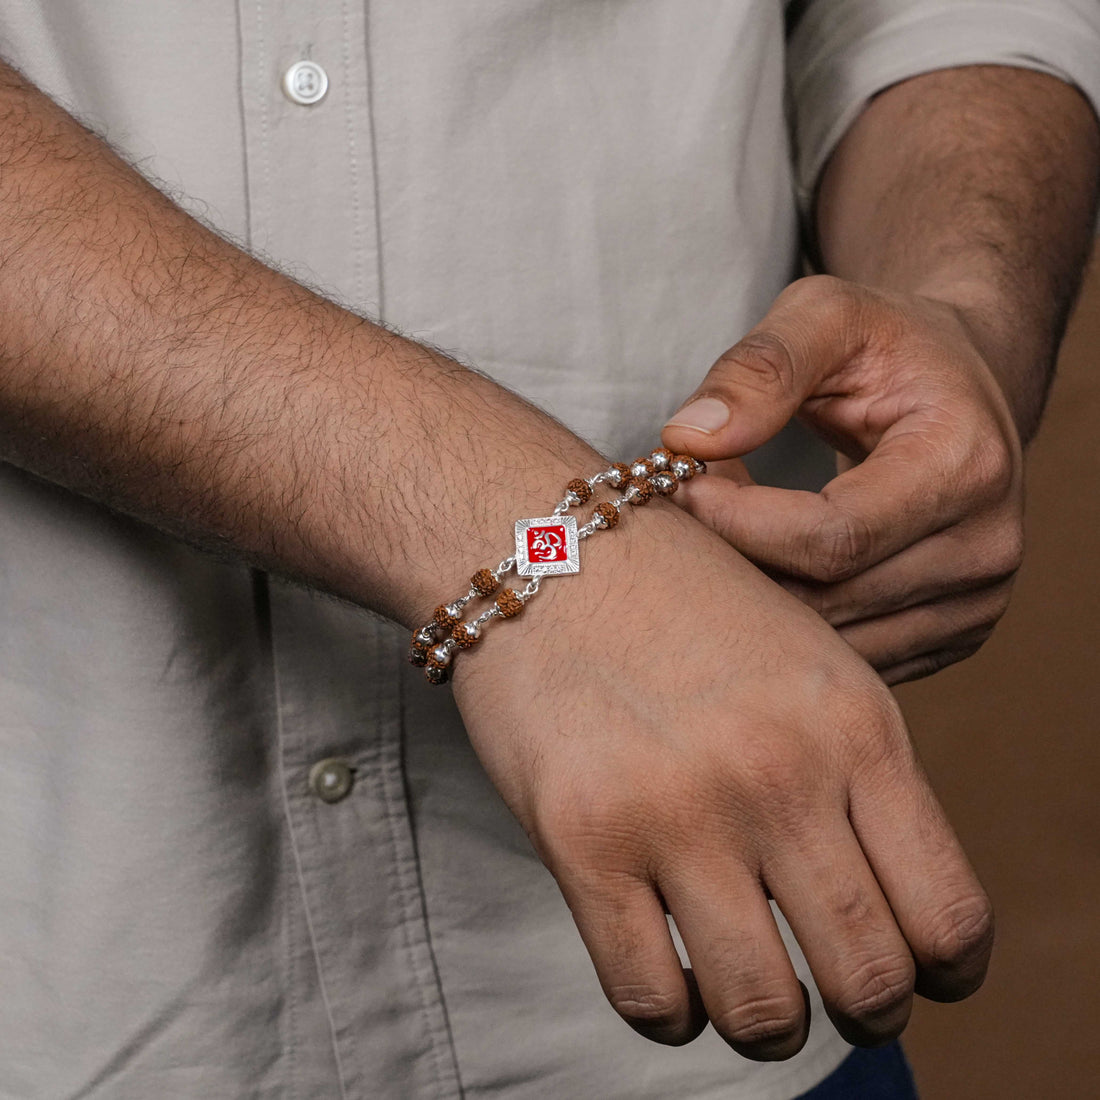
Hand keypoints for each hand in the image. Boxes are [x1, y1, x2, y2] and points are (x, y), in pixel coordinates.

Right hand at [452, 503, 991, 1057]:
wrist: (544, 547)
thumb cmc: (673, 603)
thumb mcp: (804, 660)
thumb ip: (854, 772)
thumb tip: (885, 901)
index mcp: (853, 725)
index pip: (948, 912)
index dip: (947, 972)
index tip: (921, 975)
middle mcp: (779, 774)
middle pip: (871, 982)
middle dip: (864, 1011)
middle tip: (832, 994)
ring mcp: (679, 811)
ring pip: (765, 1013)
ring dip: (766, 1023)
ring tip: (747, 988)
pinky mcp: (583, 839)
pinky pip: (650, 997)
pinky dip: (670, 1012)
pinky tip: (667, 972)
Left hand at [661, 275, 1024, 683]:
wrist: (958, 388)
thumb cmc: (887, 345)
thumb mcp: (824, 314)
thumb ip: (760, 367)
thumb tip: (689, 438)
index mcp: (967, 466)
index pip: (834, 537)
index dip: (740, 524)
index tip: (681, 486)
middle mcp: (985, 549)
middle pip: (825, 599)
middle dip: (736, 562)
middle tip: (683, 512)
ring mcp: (971, 605)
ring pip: (828, 640)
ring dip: (755, 597)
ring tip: (726, 528)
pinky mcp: (947, 637)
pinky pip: (844, 653)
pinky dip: (787, 622)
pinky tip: (763, 562)